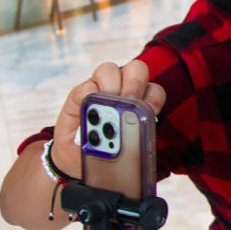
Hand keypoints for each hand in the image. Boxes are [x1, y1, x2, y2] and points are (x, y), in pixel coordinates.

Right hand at [50, 60, 165, 178]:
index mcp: (139, 102)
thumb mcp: (122, 151)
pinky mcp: (79, 94)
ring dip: (111, 85)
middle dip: (135, 82)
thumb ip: (131, 141)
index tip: (150, 111)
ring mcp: (100, 88)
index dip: (154, 97)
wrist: (76, 159)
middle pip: (136, 69)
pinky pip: (86, 86)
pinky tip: (88, 109)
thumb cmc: (105, 153)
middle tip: (129, 101)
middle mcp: (122, 89)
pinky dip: (88, 95)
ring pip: (109, 70)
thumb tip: (135, 141)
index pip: (154, 90)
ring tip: (108, 104)